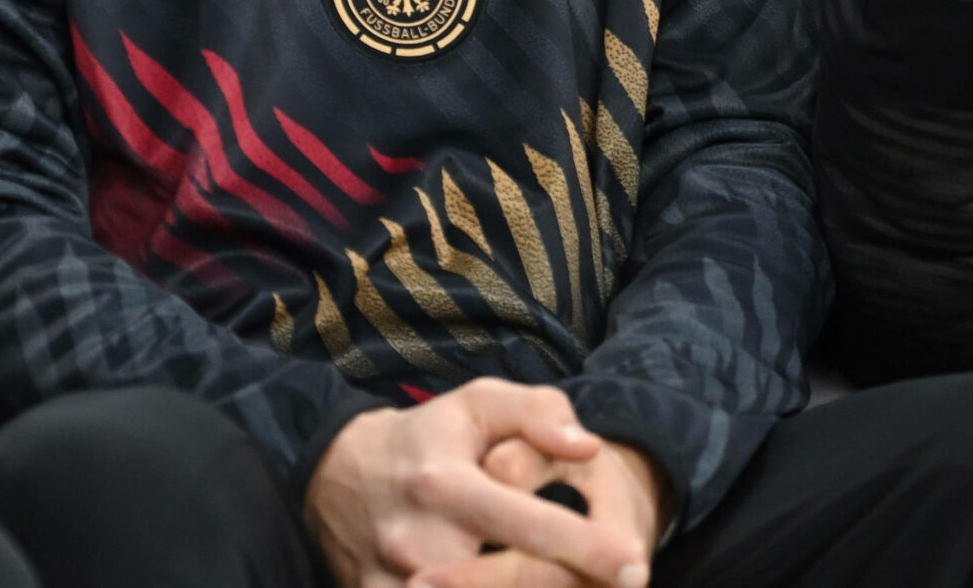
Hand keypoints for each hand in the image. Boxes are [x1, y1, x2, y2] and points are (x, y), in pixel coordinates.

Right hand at [305, 379, 651, 587]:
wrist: (337, 474)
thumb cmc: (428, 438)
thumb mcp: (478, 404)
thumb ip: (538, 413)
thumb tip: (587, 446)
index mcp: (445, 484)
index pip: (525, 524)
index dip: (585, 549)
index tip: (635, 562)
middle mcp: (416, 541)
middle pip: (502, 584)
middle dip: (566, 585)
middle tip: (627, 583)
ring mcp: (392, 583)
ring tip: (576, 584)